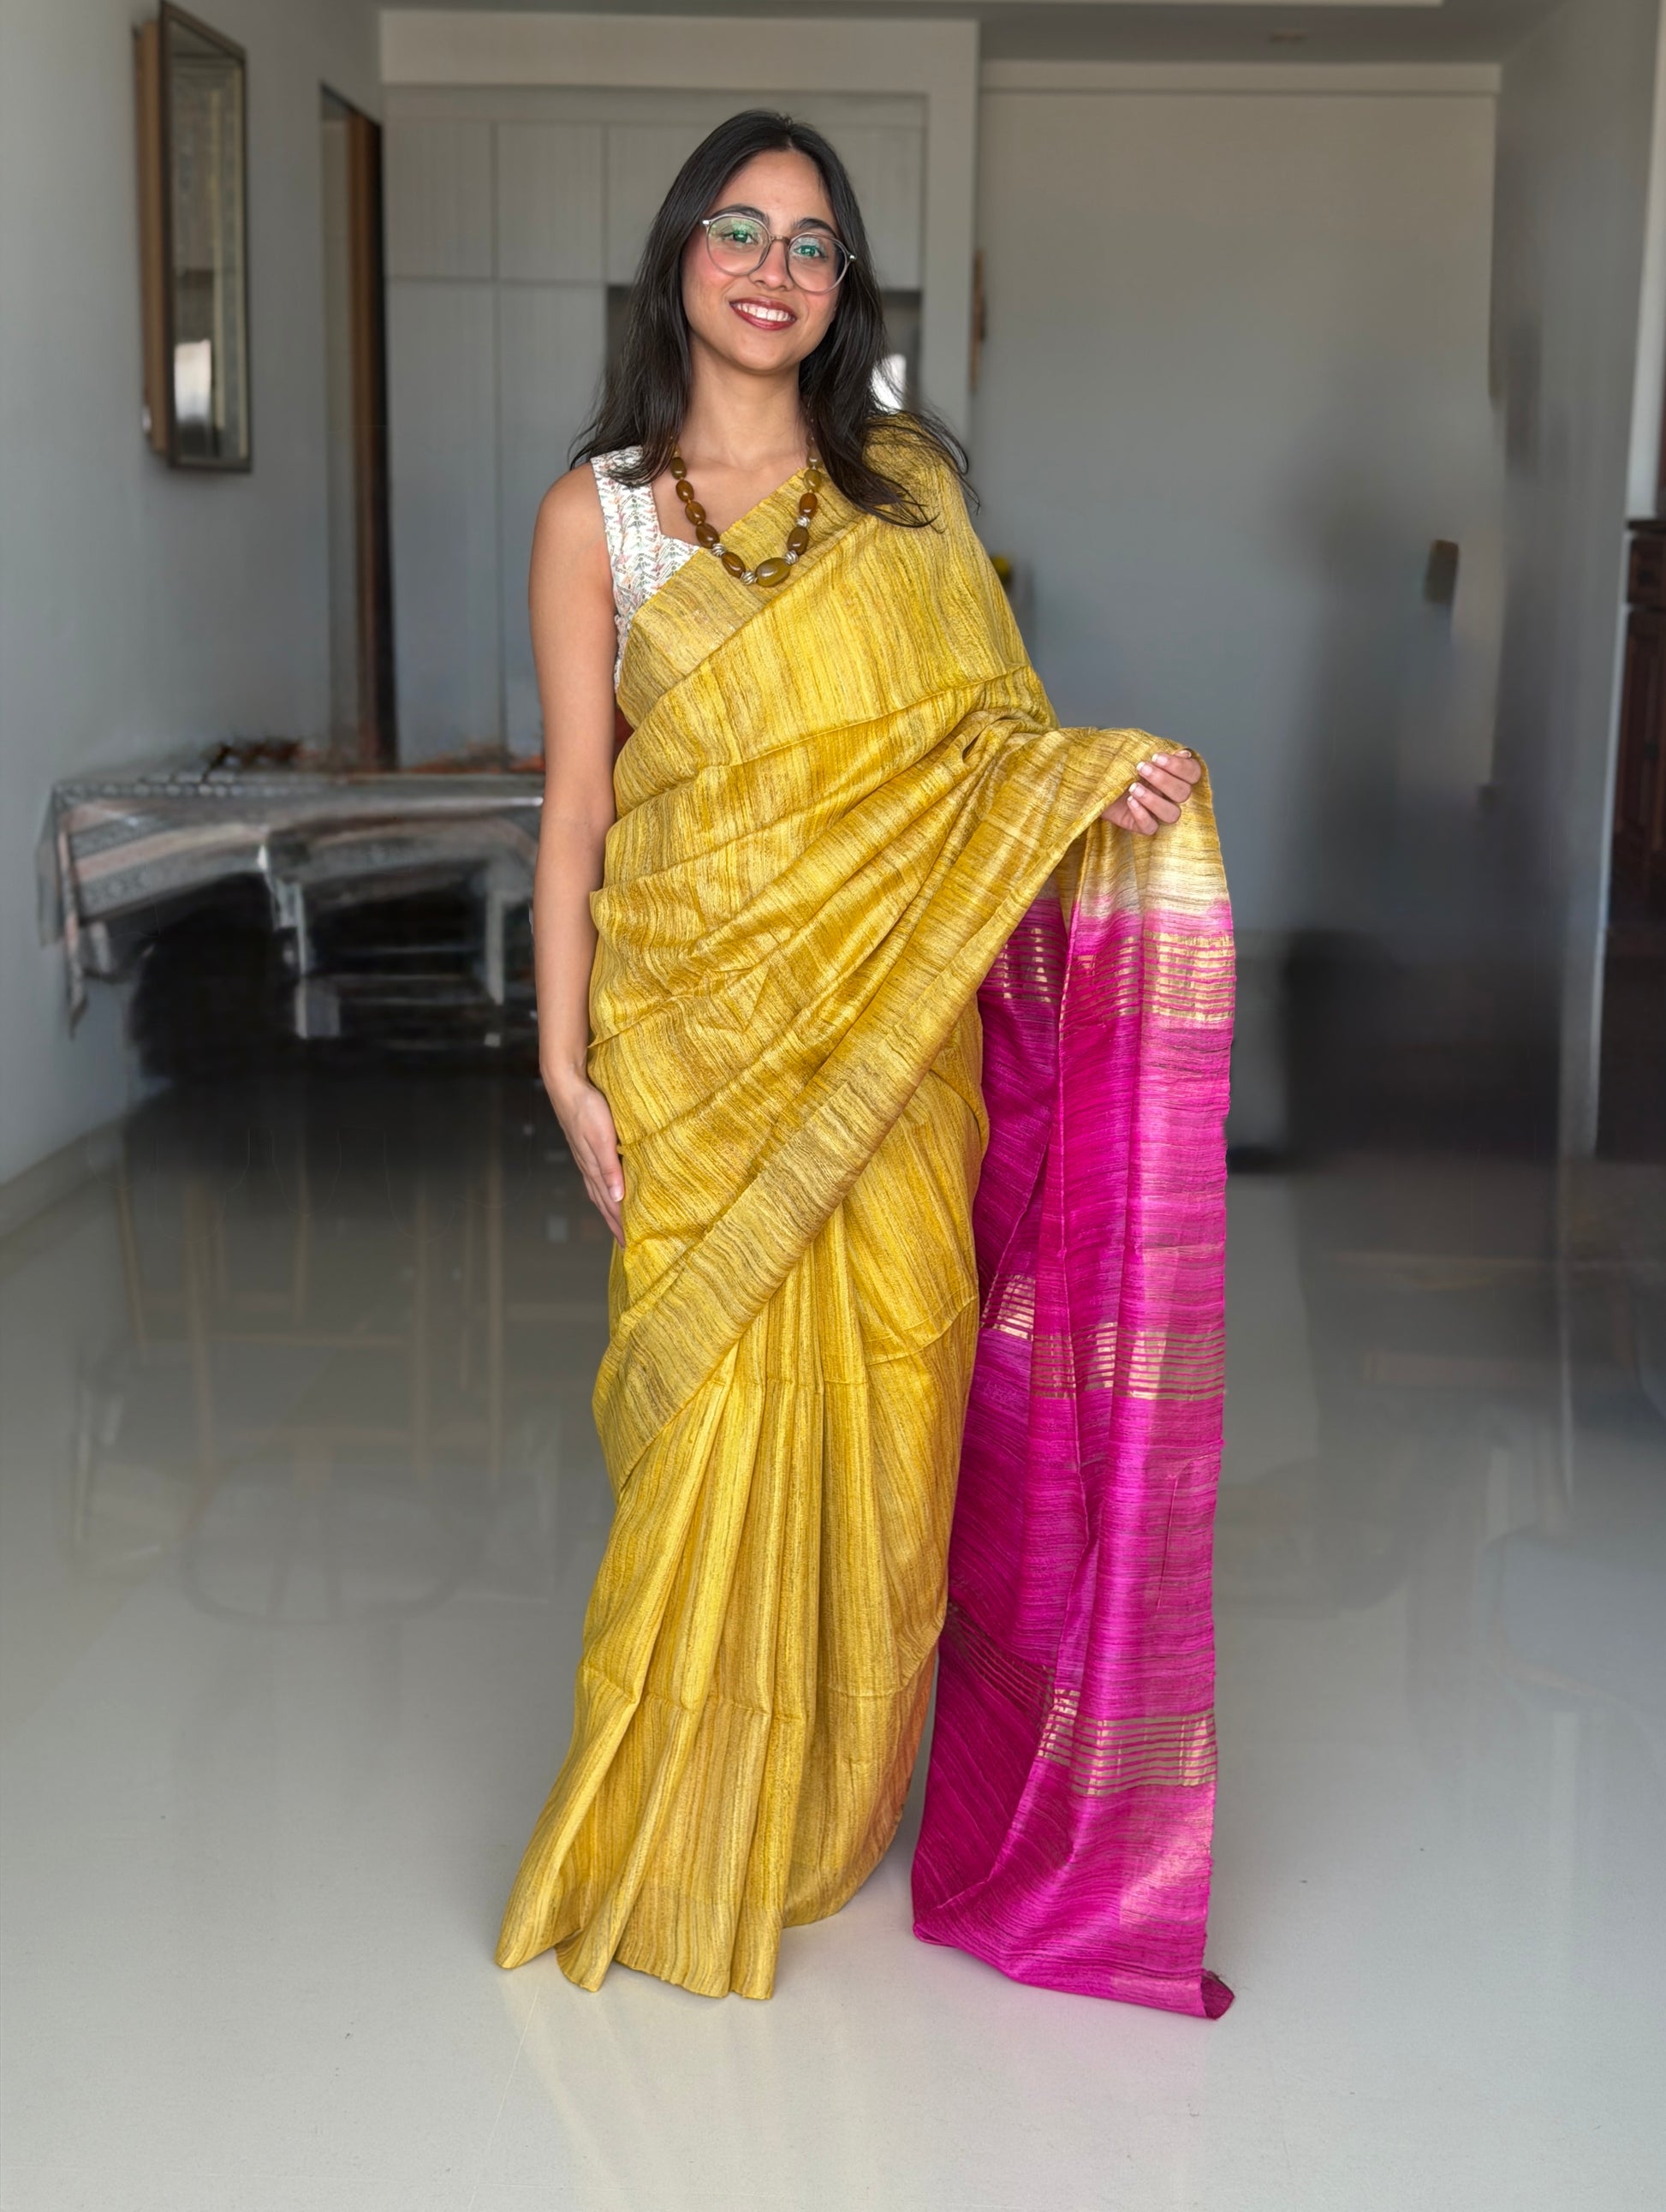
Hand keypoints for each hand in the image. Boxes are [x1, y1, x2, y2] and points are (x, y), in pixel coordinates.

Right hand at [545, 1070, 625, 1245]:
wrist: (566, 1085)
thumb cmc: (586, 1108)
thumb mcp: (602, 1138)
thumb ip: (610, 1167)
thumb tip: (617, 1197)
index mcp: (595, 1167)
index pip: (610, 1203)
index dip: (620, 1223)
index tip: (630, 1242)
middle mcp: (589, 1167)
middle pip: (604, 1202)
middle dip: (614, 1223)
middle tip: (625, 1241)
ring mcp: (585, 1158)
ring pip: (598, 1191)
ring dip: (608, 1210)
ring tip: (616, 1223)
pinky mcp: (584, 1148)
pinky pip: (595, 1178)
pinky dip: (602, 1192)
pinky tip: (605, 1190)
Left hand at [1103, 749, 1200, 834]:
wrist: (1085, 776)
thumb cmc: (1111, 760)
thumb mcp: (1131, 748)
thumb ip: (1157, 749)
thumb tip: (1185, 754)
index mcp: (1171, 773)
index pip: (1193, 773)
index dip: (1180, 766)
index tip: (1157, 757)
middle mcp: (1167, 793)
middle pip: (1183, 793)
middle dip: (1163, 780)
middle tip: (1141, 768)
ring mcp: (1154, 811)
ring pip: (1172, 814)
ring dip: (1154, 800)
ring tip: (1133, 787)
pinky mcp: (1139, 824)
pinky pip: (1150, 828)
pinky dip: (1142, 815)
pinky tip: (1130, 802)